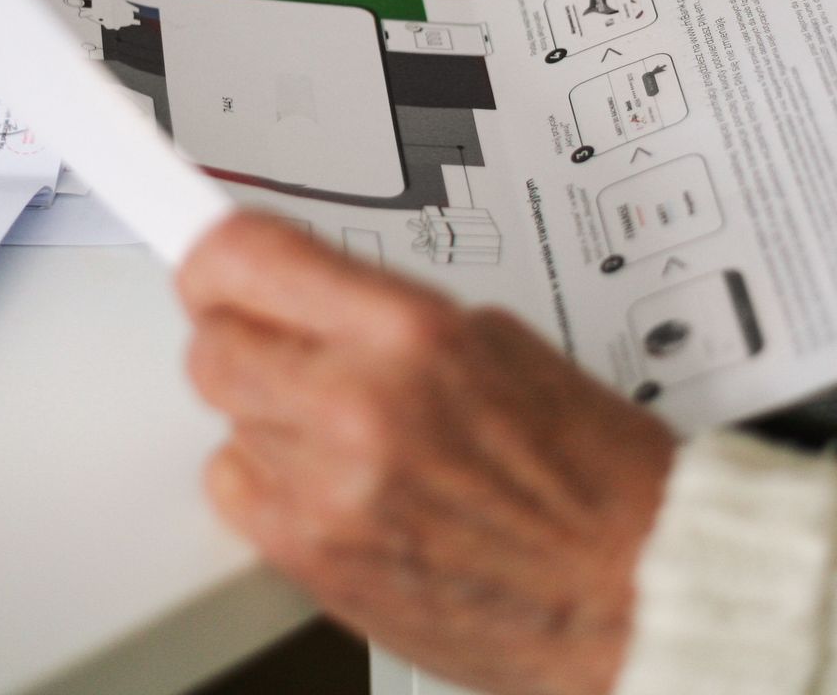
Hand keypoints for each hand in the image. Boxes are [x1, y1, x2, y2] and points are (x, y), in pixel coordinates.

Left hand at [178, 212, 675, 694]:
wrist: (628, 585)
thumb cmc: (587, 470)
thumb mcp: (493, 339)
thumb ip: (380, 309)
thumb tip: (299, 287)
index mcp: (409, 336)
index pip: (241, 259)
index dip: (218, 256)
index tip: (208, 252)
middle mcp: (357, 410)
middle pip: (211, 342)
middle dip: (244, 334)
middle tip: (291, 343)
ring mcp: (326, 492)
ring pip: (224, 415)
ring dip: (271, 409)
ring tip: (353, 425)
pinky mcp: (311, 559)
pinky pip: (235, 489)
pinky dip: (271, 479)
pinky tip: (336, 479)